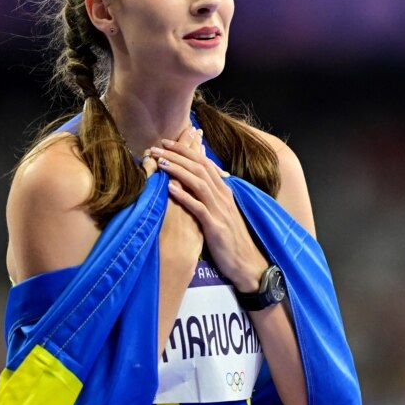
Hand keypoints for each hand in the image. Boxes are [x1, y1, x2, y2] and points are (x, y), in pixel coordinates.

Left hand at [152, 125, 268, 292]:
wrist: (248, 261)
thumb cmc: (232, 237)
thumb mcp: (222, 211)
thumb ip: (211, 194)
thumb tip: (194, 179)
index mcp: (224, 190)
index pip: (204, 162)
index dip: (185, 150)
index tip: (166, 142)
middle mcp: (223, 195)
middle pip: (199, 167)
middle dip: (177, 154)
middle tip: (157, 147)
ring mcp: (220, 210)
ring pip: (198, 182)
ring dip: (178, 170)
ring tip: (160, 162)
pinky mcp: (215, 226)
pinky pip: (198, 207)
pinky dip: (184, 196)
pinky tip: (169, 189)